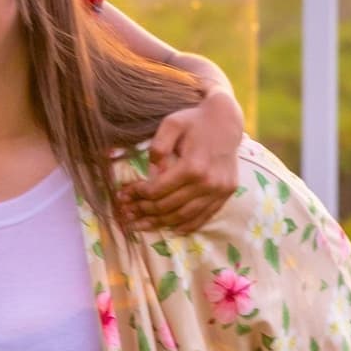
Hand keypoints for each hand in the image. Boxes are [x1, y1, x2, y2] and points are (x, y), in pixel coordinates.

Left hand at [120, 88, 242, 232]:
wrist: (226, 121)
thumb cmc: (194, 121)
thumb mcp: (171, 124)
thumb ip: (158, 146)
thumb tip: (152, 172)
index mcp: (193, 166)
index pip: (158, 190)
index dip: (138, 195)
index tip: (124, 194)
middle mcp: (208, 182)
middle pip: (169, 206)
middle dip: (144, 211)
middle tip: (127, 213)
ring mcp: (219, 191)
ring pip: (184, 217)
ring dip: (160, 224)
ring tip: (141, 226)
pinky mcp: (226, 194)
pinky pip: (204, 217)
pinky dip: (186, 226)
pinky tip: (170, 229)